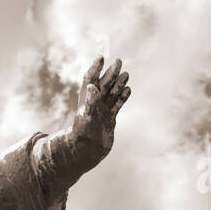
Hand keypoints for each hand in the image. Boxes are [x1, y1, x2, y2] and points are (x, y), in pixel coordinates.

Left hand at [33, 55, 131, 198]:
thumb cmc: (82, 136)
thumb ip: (90, 102)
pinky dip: (122, 98)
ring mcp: (101, 112)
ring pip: (111, 94)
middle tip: (119, 61)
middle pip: (103, 84)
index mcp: (85, 101)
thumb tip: (91, 86)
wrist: (85, 153)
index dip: (95, 68)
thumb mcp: (86, 117)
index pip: (89, 79)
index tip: (101, 56)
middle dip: (110, 73)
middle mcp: (93, 105)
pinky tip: (128, 90)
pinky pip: (116, 106)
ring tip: (126, 74)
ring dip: (118, 84)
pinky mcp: (108, 120)